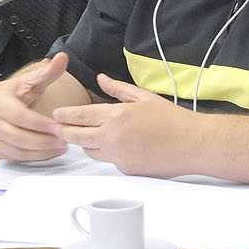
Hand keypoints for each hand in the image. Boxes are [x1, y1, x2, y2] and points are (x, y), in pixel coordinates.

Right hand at [0, 53, 70, 160]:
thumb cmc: (13, 93)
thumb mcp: (30, 80)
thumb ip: (48, 72)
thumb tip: (62, 58)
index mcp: (0, 103)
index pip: (20, 117)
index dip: (40, 124)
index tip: (58, 126)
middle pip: (18, 136)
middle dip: (43, 141)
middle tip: (64, 140)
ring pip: (18, 150)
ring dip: (41, 151)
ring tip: (61, 146)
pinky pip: (17, 157)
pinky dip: (35, 157)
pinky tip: (50, 152)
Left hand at [51, 74, 202, 176]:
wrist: (192, 144)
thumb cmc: (172, 119)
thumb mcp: (144, 97)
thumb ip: (118, 89)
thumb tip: (101, 79)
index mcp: (116, 116)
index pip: (79, 116)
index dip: (64, 116)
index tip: (56, 115)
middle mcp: (113, 137)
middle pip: (76, 137)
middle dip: (65, 132)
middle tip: (58, 129)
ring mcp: (118, 156)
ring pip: (90, 151)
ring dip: (86, 143)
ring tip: (87, 136)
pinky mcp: (126, 169)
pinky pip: (109, 161)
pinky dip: (109, 153)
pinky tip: (120, 146)